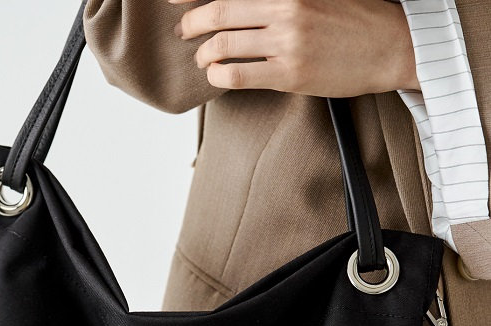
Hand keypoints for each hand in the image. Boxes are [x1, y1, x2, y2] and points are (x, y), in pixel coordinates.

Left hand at [168, 0, 419, 96]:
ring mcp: (287, 42)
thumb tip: (246, 7)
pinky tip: (218, 75)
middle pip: (220, 13)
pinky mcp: (290, 74)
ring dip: (204, 54)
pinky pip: (238, 75)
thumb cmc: (357, 17)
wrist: (393, 46)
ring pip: (224, 46)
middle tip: (184, 31)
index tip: (175, 0)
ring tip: (203, 58)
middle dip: (193, 24)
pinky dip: (219, 75)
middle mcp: (286, 8)